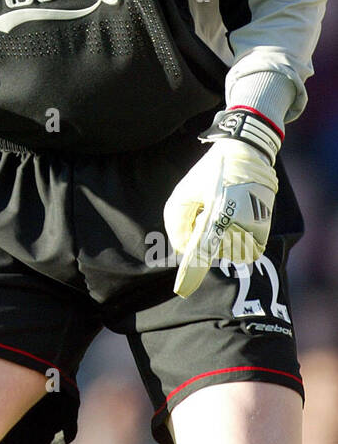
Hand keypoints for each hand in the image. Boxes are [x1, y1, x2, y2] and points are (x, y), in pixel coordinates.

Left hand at [164, 108, 280, 297]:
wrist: (245, 153)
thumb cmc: (209, 173)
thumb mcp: (183, 192)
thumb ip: (177, 223)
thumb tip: (184, 249)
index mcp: (217, 209)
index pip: (203, 248)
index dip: (192, 270)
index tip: (182, 289)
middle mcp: (239, 219)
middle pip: (215, 252)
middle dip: (207, 243)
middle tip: (205, 219)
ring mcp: (255, 224)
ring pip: (233, 253)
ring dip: (223, 244)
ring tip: (221, 218)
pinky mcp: (265, 226)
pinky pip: (250, 250)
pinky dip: (238, 244)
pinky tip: (232, 224)